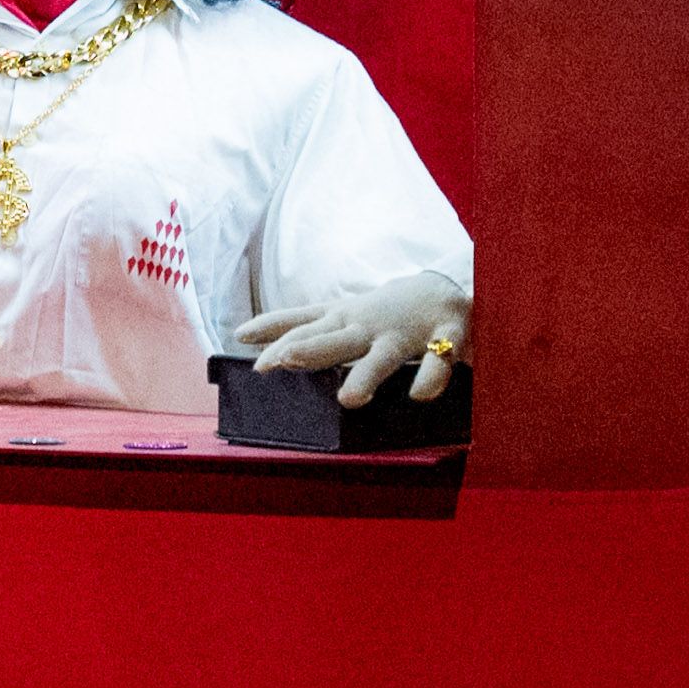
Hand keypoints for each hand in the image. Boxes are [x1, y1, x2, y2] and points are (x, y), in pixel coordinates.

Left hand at [231, 270, 465, 403]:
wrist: (442, 290)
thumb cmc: (380, 312)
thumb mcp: (336, 313)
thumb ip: (296, 324)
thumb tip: (242, 335)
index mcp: (344, 320)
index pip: (304, 325)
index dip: (276, 335)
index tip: (247, 346)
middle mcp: (370, 327)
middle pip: (336, 340)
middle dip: (311, 349)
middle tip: (284, 362)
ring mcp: (406, 334)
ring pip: (384, 356)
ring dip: (366, 373)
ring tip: (349, 398)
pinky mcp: (446, 338)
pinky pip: (439, 360)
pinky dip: (430, 377)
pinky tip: (419, 395)